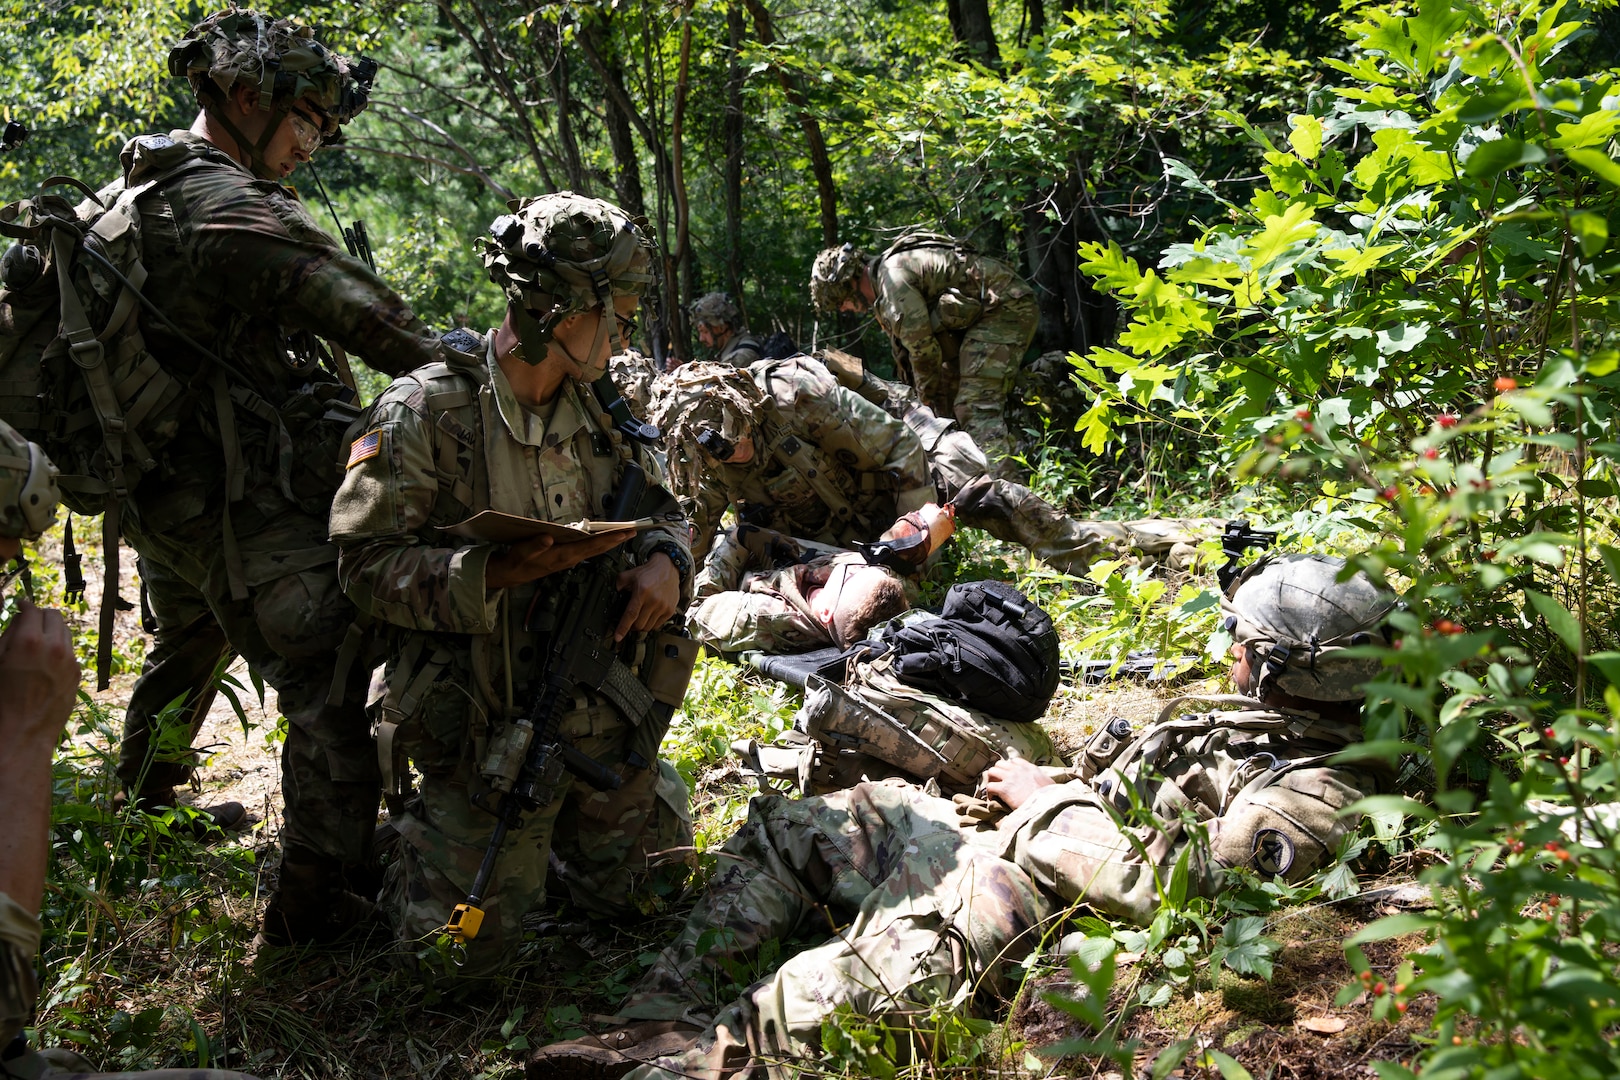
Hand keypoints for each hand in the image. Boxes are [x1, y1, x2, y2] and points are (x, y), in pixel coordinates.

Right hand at [0, 600, 79, 751]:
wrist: (20, 734)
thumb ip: (8, 635)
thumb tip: (20, 618)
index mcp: (30, 642)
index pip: (33, 610)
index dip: (24, 606)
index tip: (20, 606)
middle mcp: (55, 648)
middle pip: (54, 616)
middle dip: (41, 616)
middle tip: (28, 622)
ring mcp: (69, 661)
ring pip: (65, 632)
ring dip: (51, 631)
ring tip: (35, 640)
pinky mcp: (76, 674)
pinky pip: (69, 651)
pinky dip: (58, 648)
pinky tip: (44, 659)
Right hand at [485, 529, 634, 589]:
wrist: (512, 573)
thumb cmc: (518, 561)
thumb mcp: (523, 552)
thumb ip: (536, 545)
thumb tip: (548, 538)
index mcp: (564, 555)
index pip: (591, 546)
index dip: (609, 539)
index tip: (624, 533)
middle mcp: (570, 558)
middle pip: (598, 548)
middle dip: (616, 540)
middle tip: (633, 532)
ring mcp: (569, 558)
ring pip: (594, 549)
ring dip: (609, 542)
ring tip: (623, 534)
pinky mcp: (566, 557)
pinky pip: (587, 550)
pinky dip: (598, 544)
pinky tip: (603, 540)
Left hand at [614, 553, 680, 641]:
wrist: (668, 567)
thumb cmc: (649, 572)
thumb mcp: (629, 574)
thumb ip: (618, 585)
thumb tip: (613, 594)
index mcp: (642, 592)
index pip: (630, 615)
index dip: (622, 628)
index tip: (618, 637)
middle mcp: (654, 600)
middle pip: (639, 624)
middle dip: (632, 626)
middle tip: (630, 621)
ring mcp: (663, 607)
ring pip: (648, 627)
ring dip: (642, 625)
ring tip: (640, 617)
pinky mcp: (670, 610)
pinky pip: (658, 625)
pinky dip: (651, 624)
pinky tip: (649, 616)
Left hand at [737, 525, 800, 566]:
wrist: (745, 532)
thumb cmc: (754, 541)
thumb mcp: (762, 553)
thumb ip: (768, 563)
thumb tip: (772, 573)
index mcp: (779, 540)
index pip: (791, 549)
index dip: (796, 557)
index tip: (800, 562)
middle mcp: (779, 536)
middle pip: (793, 543)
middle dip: (796, 551)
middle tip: (795, 558)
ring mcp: (775, 535)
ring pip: (787, 541)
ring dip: (789, 548)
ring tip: (788, 556)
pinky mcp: (771, 535)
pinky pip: (781, 541)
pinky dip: (782, 547)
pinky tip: (778, 552)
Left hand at [981, 756, 1053, 810]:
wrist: (1046, 804)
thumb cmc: (1051, 796)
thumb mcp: (1049, 782)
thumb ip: (1043, 779)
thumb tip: (1046, 783)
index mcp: (1029, 767)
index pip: (1014, 761)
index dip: (1010, 768)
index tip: (1010, 776)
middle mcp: (1017, 769)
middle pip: (999, 764)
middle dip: (997, 772)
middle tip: (999, 782)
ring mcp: (1009, 778)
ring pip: (991, 771)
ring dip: (991, 780)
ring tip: (994, 789)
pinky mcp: (1004, 789)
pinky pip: (989, 786)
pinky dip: (989, 793)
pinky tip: (992, 800)